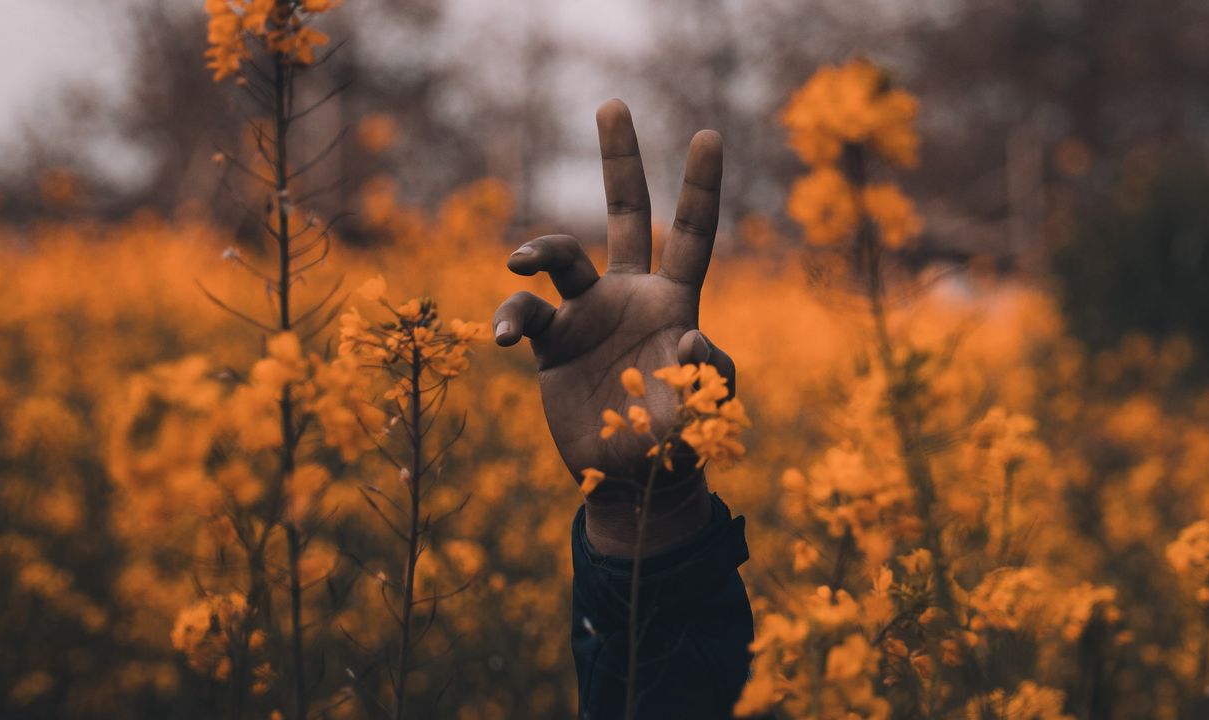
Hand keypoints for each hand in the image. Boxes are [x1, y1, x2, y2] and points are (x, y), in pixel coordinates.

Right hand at [492, 100, 734, 543]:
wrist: (628, 480)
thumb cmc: (676, 445)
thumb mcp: (703, 413)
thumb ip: (706, 376)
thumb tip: (693, 333)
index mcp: (673, 302)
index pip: (693, 235)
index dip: (700, 188)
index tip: (708, 135)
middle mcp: (628, 295)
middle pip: (627, 214)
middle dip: (622, 161)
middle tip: (614, 103)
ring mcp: (586, 316)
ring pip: (561, 257)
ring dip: (540, 249)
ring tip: (520, 263)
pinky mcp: (551, 346)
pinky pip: (522, 317)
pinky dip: (509, 319)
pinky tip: (501, 339)